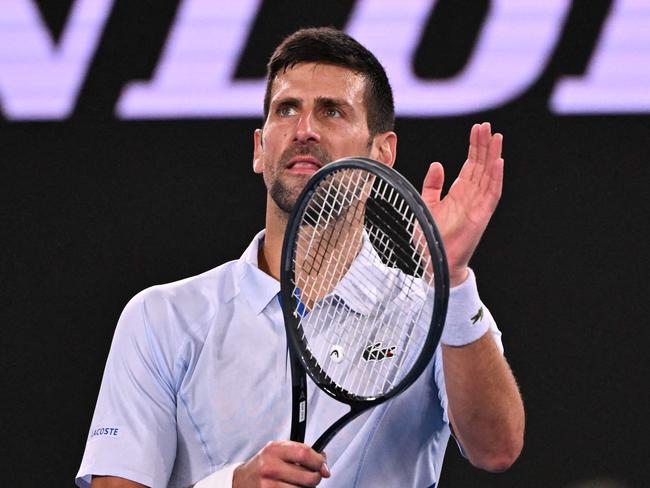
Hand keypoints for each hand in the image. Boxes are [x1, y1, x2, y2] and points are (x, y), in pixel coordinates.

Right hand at [233, 441, 329, 486]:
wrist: (241, 481)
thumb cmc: (264, 464)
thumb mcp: (278, 451)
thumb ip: (300, 452)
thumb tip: (324, 466)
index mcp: (274, 450)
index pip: (304, 453)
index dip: (319, 461)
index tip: (323, 466)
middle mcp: (270, 467)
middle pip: (308, 476)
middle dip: (315, 477)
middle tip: (313, 476)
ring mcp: (269, 486)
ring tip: (297, 483)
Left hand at [421, 122, 503, 285]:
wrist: (433, 261)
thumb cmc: (430, 236)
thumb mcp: (426, 204)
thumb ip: (432, 185)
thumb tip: (437, 164)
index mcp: (458, 193)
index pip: (471, 165)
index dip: (474, 147)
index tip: (477, 129)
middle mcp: (471, 196)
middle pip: (481, 166)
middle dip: (484, 145)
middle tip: (486, 126)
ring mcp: (478, 205)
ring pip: (489, 175)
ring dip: (493, 156)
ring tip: (496, 137)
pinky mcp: (481, 215)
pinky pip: (491, 193)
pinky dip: (496, 178)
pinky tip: (498, 162)